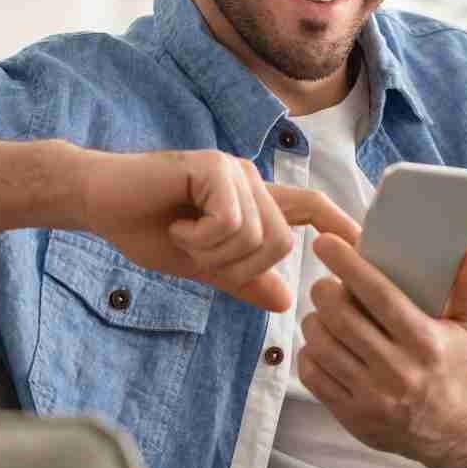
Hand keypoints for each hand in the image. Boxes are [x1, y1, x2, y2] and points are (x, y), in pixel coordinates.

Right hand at [77, 148, 360, 312]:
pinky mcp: (212, 166)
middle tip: (198, 254)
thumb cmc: (146, 228)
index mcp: (253, 202)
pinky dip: (201, 236)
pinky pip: (230, 221)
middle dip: (238, 267)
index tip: (367, 248)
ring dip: (213, 252)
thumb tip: (286, 301)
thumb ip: (243, 281)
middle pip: (280, 243)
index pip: (311, 208)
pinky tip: (176, 222)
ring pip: (256, 236)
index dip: (342, 225)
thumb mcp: (202, 266)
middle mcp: (251, 180)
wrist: (99, 203)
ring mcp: (233, 170)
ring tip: (183, 235)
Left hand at [299, 233, 466, 459]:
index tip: (324, 243)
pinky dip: (309, 353)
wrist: (448, 430)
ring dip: (314, 321)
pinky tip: (321, 344)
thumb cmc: (453, 364)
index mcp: (426, 342)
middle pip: (341, 318)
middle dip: (323, 292)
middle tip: (323, 285)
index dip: (349, 265)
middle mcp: (398, 370)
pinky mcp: (352, 415)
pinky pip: (313, 375)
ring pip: (322, 345)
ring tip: (323, 314)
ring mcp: (372, 396)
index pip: (380, 296)